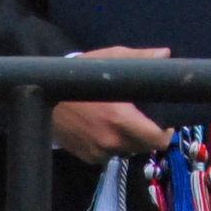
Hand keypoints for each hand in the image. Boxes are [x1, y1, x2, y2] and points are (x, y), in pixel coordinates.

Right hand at [53, 46, 174, 163]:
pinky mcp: (88, 157)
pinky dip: (113, 145)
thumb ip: (140, 59)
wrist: (44, 95)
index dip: (165, 132)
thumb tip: (165, 54)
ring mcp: (98, 151)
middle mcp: (111, 140)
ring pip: (128, 151)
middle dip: (149, 134)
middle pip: (144, 147)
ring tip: (124, 121)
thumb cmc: (81, 74)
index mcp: (120, 118)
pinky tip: (106, 128)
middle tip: (145, 118)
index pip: (156, 140)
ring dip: (131, 140)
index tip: (164, 121)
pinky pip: (110, 155)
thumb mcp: (110, 59)